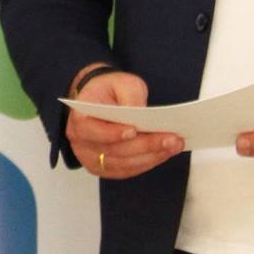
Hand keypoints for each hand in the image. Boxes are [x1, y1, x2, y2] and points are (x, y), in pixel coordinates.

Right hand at [65, 68, 182, 179]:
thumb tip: (141, 115)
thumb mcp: (122, 83)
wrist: (102, 99)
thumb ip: (131, 96)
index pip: (91, 130)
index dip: (111, 133)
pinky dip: (146, 163)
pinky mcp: (103, 168)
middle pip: (112, 150)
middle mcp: (80, 141)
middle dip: (145, 145)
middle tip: (172, 139)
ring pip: (122, 164)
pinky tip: (162, 154)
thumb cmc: (110, 91)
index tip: (134, 130)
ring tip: (173, 146)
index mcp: (79, 117)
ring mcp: (91, 157)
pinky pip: (126, 170)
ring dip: (150, 157)